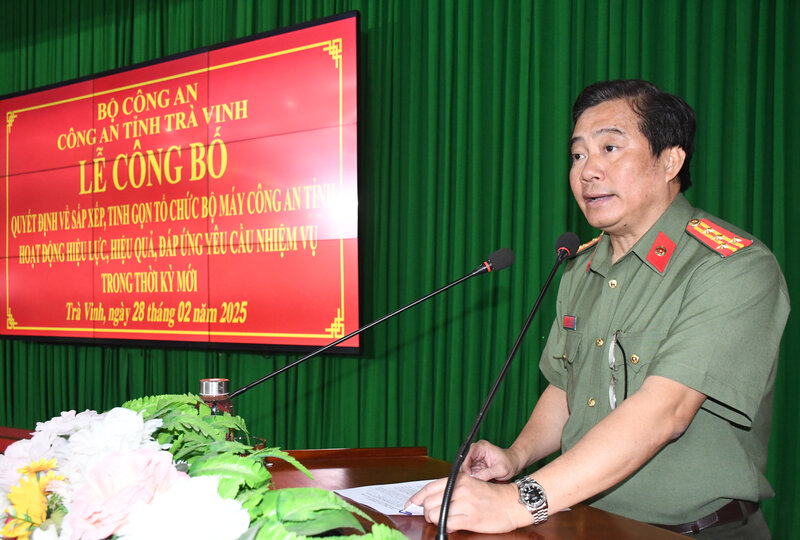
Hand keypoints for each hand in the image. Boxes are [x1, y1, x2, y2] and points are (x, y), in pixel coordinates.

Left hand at [406, 474, 532, 533]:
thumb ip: (453, 489)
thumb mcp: (471, 484)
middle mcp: (460, 489)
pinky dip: (446, 527)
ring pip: (435, 514)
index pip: (429, 487)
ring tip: (445, 521)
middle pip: (429, 502)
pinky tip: (453, 526)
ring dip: (436, 520)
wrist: (513, 503)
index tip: (409, 504)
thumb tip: (432, 499)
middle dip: (427, 512)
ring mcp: (465, 504)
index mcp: (459, 479)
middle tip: (434, 516)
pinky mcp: (470, 519)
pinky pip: (448, 525)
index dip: (416, 497)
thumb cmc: (493, 496)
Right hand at [460, 440, 519, 480]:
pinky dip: (473, 478)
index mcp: (481, 447)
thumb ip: (487, 474)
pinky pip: (470, 472)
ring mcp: (475, 458)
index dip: (466, 466)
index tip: (470, 476)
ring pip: (466, 469)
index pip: (467, 456)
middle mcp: (476, 451)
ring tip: (477, 482)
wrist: (514, 463)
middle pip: (464, 462)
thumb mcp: (500, 470)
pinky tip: (478, 481)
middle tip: (472, 482)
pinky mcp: (476, 465)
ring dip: (470, 476)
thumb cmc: (509, 463)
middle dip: (467, 472)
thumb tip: (474, 478)